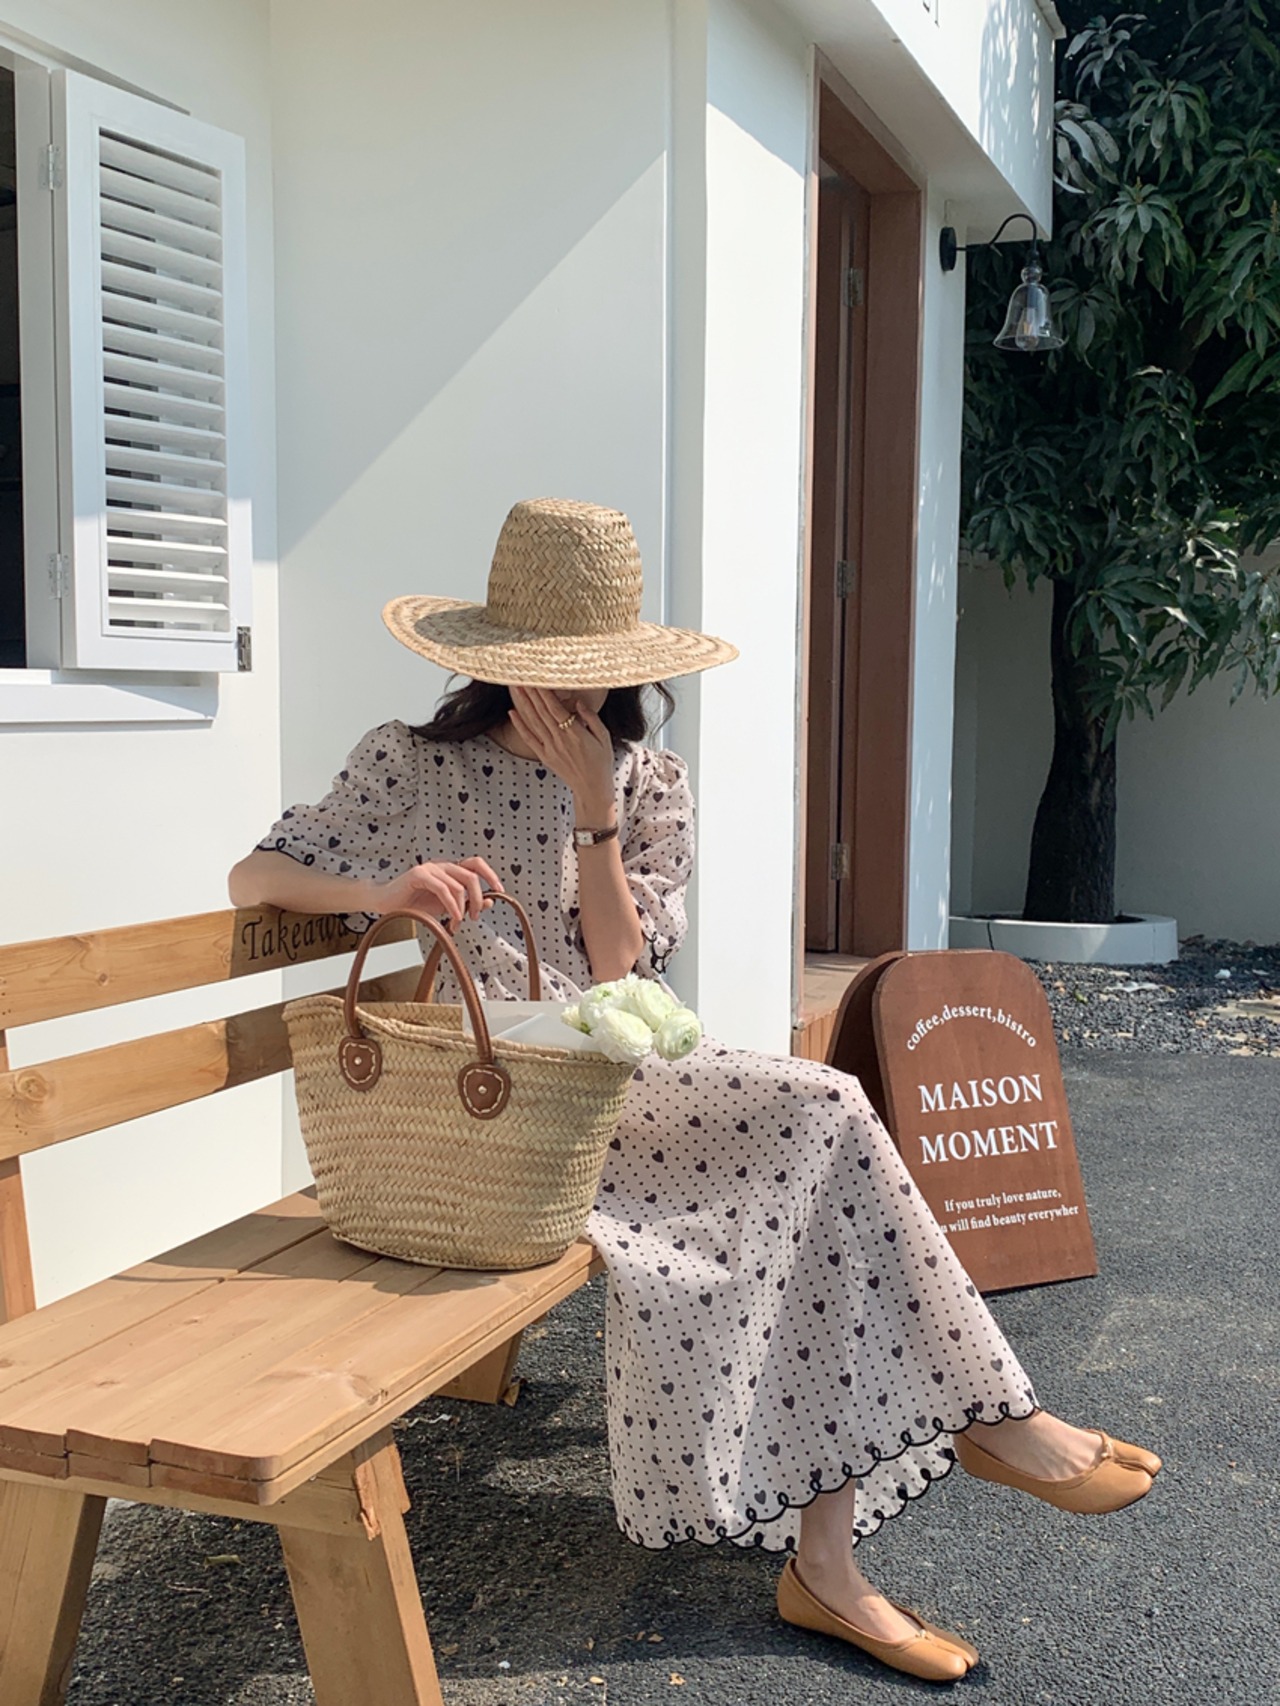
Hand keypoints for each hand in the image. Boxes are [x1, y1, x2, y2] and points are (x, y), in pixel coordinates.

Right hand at [373, 857, 501, 925]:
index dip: (490, 875)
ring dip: (463, 907)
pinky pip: (443, 889)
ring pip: (459, 884)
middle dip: (478, 898)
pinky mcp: (419, 875)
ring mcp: (430, 868)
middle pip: (471, 875)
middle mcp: (442, 865)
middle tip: (475, 915)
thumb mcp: (447, 906)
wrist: (386, 904)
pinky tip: (452, 917)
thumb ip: (467, 902)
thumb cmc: (414, 904)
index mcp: (449, 869)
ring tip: (458, 921)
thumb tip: (490, 901)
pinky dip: (452, 905)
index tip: (499, 890)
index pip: (476, 864)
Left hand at [509, 686, 616, 820]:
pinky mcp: (544, 756)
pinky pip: (529, 738)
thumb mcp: (604, 737)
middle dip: (531, 692)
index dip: (544, 692)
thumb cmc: (601, 761)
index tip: (536, 677)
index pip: (555, 707)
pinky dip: (519, 725)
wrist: (592, 788)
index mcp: (574, 733)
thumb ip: (591, 718)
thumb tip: (578, 702)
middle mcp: (559, 739)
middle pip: (541, 711)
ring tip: (515, 688)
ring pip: (533, 721)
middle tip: (520, 676)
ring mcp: (550, 748)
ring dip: (523, 703)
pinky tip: (512, 712)